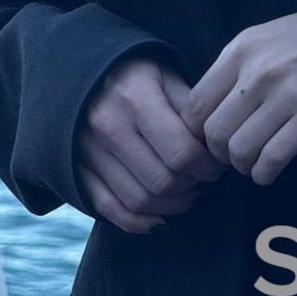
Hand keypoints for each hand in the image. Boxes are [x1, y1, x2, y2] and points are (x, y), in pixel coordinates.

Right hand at [74, 56, 228, 233]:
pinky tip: (160, 216)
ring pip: (140, 201)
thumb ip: (191, 109)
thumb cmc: (137, 73)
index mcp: (136, 99)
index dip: (208, 166)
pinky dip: (139, 222)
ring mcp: (90, 153)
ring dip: (172, 206)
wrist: (84, 73)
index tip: (218, 163)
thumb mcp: (167, 75)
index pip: (182, 152)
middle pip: (163, 181)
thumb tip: (215, 147)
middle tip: (204, 178)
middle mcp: (109, 128)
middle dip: (193, 186)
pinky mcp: (78, 171)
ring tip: (187, 192)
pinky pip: (110, 210)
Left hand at [182, 7, 296, 186]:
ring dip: (241, 165)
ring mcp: (286, 96)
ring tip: (249, 160)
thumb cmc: (296, 43)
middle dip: (217, 153)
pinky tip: (266, 168)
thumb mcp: (254, 42)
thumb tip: (198, 119)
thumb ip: (226, 73)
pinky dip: (263, 174)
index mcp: (239, 52)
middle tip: (229, 153)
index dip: (194, 132)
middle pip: (214, 134)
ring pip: (240, 152)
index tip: (206, 139)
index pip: (195, 106)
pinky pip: (272, 160)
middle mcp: (259, 74)